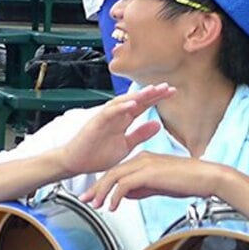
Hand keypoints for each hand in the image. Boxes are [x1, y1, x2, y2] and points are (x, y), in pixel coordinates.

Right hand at [57, 84, 175, 176]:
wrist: (76, 163)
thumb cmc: (97, 154)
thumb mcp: (125, 146)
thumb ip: (140, 134)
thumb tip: (158, 124)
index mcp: (123, 121)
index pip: (142, 106)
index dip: (156, 99)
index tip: (172, 92)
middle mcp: (115, 116)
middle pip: (135, 101)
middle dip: (151, 94)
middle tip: (168, 86)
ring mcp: (105, 118)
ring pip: (123, 102)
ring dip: (138, 96)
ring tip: (153, 90)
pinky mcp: (96, 122)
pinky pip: (110, 112)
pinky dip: (121, 107)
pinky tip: (133, 103)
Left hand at [79, 152, 229, 211]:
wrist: (208, 177)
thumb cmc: (190, 181)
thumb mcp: (160, 186)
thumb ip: (142, 189)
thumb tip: (127, 195)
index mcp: (144, 159)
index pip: (117, 171)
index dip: (103, 184)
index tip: (95, 196)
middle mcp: (141, 159)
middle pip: (111, 173)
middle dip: (96, 188)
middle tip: (86, 199)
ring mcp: (144, 164)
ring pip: (114, 176)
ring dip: (102, 192)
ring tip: (96, 204)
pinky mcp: (149, 172)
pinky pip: (125, 184)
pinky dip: (116, 195)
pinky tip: (113, 206)